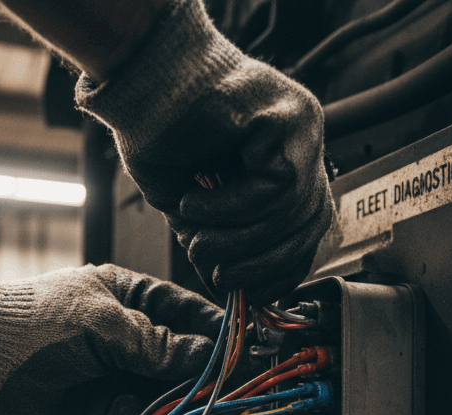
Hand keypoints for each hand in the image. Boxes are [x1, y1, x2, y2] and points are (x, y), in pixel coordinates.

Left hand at [0, 262, 222, 414]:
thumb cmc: (30, 324)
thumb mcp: (104, 327)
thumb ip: (157, 345)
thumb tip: (208, 357)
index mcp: (129, 296)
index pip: (188, 314)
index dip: (216, 336)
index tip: (241, 354)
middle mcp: (126, 333)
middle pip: (179, 358)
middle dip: (199, 378)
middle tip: (222, 395)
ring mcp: (113, 369)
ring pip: (161, 392)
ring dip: (173, 406)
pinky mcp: (99, 404)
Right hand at [76, 0, 331, 305]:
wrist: (140, 81)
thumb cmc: (160, 137)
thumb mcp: (198, 208)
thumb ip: (226, 242)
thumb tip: (240, 295)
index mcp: (289, 162)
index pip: (310, 233)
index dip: (283, 272)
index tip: (250, 294)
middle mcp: (303, 143)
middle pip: (307, 229)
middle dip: (257, 264)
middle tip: (209, 266)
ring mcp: (301, 128)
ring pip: (289, 213)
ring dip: (233, 237)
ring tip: (193, 232)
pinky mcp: (288, 118)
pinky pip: (275, 188)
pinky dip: (229, 207)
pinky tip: (195, 200)